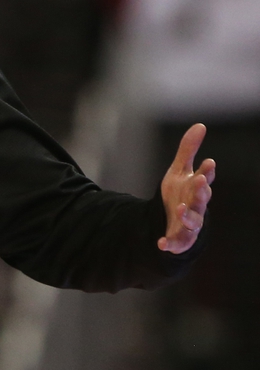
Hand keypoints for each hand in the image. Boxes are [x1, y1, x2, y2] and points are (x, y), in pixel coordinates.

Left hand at [159, 123, 214, 253]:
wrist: (171, 219)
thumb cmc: (180, 193)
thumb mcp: (179, 171)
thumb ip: (188, 150)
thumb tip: (200, 125)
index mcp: (196, 189)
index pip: (204, 178)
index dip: (207, 171)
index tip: (208, 162)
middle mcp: (196, 206)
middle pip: (201, 199)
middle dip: (202, 190)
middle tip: (200, 180)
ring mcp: (189, 223)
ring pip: (193, 221)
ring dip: (188, 215)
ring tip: (179, 208)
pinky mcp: (180, 238)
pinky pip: (176, 242)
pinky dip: (170, 243)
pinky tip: (161, 243)